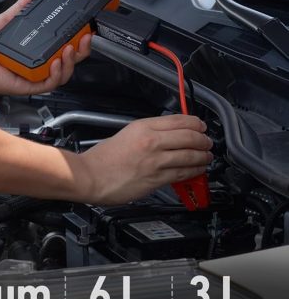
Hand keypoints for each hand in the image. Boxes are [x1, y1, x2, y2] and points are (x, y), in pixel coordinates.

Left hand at [0, 0, 91, 94]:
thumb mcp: (8, 20)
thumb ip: (23, 6)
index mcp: (38, 52)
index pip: (65, 48)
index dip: (79, 40)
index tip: (86, 28)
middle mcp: (39, 65)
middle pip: (70, 62)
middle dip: (82, 51)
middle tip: (86, 37)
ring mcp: (35, 76)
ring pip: (63, 74)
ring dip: (71, 62)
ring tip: (70, 48)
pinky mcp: (27, 86)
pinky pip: (48, 84)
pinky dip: (56, 74)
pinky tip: (56, 62)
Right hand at [77, 114, 212, 204]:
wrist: (90, 176)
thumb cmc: (102, 158)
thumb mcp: (126, 134)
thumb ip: (147, 133)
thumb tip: (168, 135)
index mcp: (143, 127)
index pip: (179, 120)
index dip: (196, 123)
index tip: (201, 126)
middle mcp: (151, 141)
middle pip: (189, 136)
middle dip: (204, 139)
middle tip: (208, 141)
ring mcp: (155, 161)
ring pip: (190, 155)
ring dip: (203, 156)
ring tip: (207, 156)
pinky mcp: (156, 179)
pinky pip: (183, 173)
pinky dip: (195, 171)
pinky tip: (198, 170)